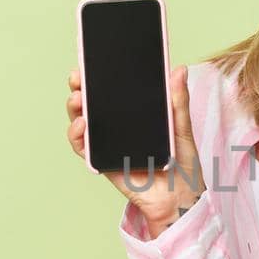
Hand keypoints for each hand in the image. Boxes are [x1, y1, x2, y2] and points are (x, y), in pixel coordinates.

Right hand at [66, 64, 204, 234]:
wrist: (179, 197)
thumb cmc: (183, 164)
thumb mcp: (182, 128)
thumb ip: (178, 101)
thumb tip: (178, 69)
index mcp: (136, 114)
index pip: (113, 90)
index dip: (100, 75)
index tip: (92, 60)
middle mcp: (118, 125)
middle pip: (92, 102)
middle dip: (80, 86)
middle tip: (77, 77)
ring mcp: (108, 143)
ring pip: (82, 121)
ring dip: (75, 107)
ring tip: (78, 98)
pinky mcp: (102, 161)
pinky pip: (83, 147)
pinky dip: (77, 135)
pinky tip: (82, 124)